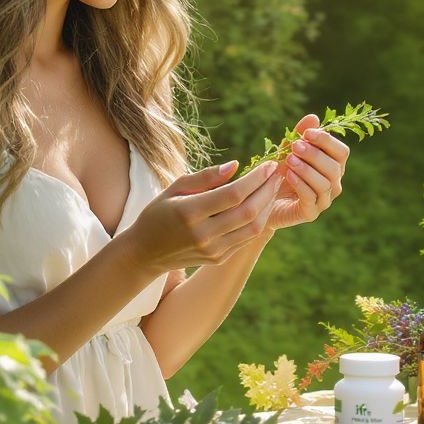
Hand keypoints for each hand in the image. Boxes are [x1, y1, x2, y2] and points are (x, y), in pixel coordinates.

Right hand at [122, 160, 282, 273]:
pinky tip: (263, 204)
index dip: (255, 179)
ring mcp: (213, 250)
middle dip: (267, 190)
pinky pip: (246, 238)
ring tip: (274, 187)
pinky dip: (259, 219)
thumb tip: (236, 165)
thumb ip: (205, 177)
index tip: (268, 164)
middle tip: (278, 173)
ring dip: (268, 205)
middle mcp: (203, 235)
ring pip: (252, 227)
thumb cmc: (159, 212)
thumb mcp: (174, 188)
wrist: (146, 253)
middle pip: (247, 211)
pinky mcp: (219, 259)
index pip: (232, 194)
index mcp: (189, 213)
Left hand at [267, 113, 349, 233]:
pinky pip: (311, 198)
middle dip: (314, 155)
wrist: (262, 200)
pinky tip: (288, 175)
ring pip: (324, 184)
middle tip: (295, 146)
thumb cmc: (280, 171)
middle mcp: (333, 183)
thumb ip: (300, 134)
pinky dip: (300, 185)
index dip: (327, 141)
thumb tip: (313, 117)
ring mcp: (324, 200)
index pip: (341, 152)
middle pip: (334, 168)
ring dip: (307, 169)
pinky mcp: (311, 213)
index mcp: (333, 166)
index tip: (307, 133)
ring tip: (289, 161)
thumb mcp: (288, 149)